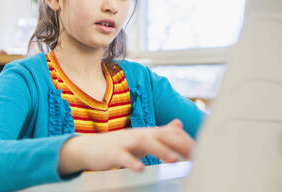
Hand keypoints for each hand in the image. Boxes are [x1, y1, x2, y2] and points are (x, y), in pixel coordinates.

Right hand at [58, 119, 192, 175]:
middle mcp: (139, 134)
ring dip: (160, 150)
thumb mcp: (142, 138)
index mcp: (148, 133)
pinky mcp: (112, 152)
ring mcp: (125, 142)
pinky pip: (122, 156)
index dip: (187, 142)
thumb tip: (178, 123)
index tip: (203, 153)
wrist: (90, 148)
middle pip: (161, 135)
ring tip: (174, 160)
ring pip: (144, 142)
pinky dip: (131, 162)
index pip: (171, 133)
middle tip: (195, 156)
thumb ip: (161, 132)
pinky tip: (141, 169)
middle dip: (179, 144)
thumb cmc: (120, 145)